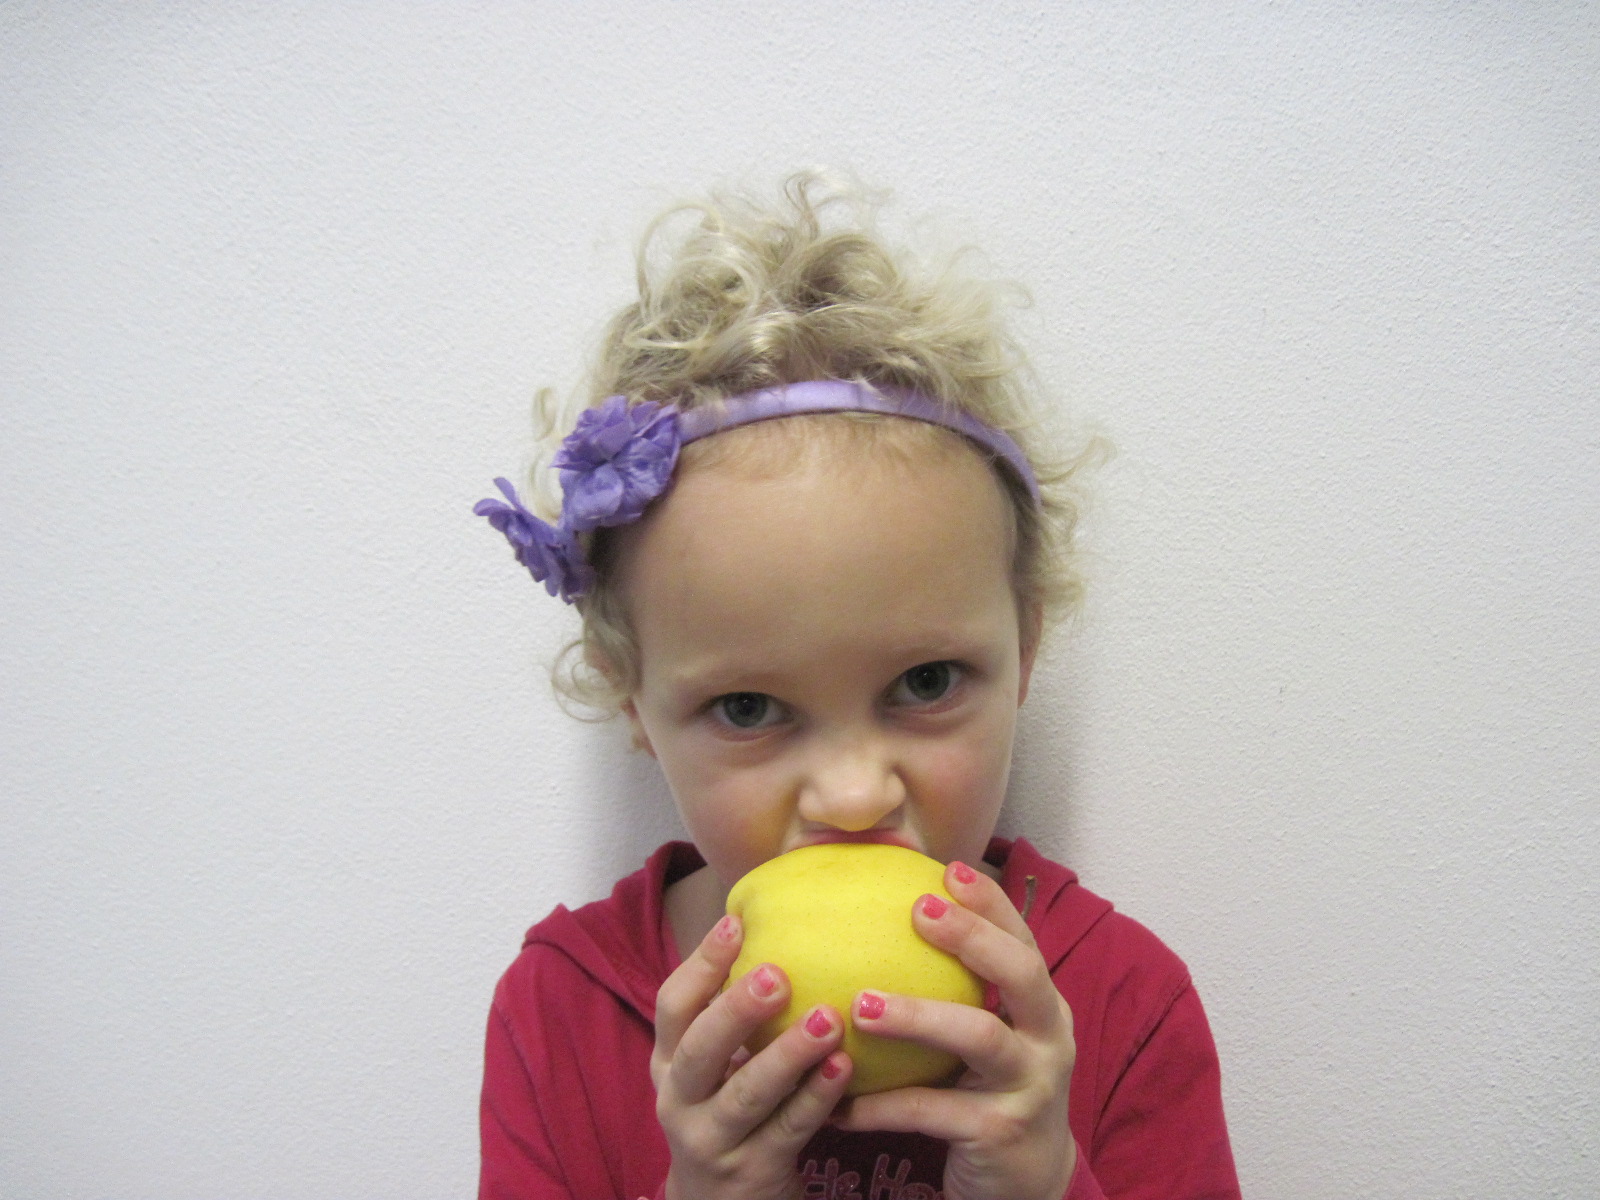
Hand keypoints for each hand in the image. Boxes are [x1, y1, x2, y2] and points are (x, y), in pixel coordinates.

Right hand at [651, 913, 854, 1199]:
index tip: (737, 923)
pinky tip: (845, 1068)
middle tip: (779, 974)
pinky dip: (817, 1097)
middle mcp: (680, 1099)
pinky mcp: (753, 1171)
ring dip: (788, 1054)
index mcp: (669, 1061)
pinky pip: (789, 1129)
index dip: (700, 964)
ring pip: (747, 1093)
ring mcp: (713, 1140)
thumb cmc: (727, 1111)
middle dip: (737, 1009)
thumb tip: (780, 925)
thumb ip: (733, 1013)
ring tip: (829, 1019)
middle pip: (700, 1049)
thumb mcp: (714, 1067)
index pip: (671, 1006)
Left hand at [831, 863, 1076, 1199]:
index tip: (949, 868)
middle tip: (917, 911)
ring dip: (917, 1015)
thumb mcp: (985, 1034)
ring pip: (979, 1036)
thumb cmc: (989, 1090)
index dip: (992, 902)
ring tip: (860, 1004)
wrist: (1026, 1184)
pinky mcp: (1001, 1133)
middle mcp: (1047, 1037)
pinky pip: (933, 1111)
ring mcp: (1030, 1085)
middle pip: (1021, 974)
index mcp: (1042, 1005)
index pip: (1023, 940)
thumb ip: (954, 987)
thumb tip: (888, 916)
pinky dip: (882, 1105)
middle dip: (972, 937)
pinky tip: (838, 1105)